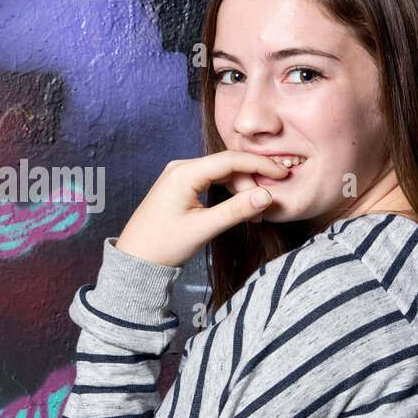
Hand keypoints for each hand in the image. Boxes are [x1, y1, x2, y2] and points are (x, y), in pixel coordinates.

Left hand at [113, 151, 289, 266]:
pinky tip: (238, 209)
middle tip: (263, 211)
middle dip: (249, 185)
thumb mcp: (203, 229)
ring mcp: (179, 175)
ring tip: (252, 216)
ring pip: (221, 173)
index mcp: (184, 173)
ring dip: (240, 190)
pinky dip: (228, 193)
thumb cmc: (163, 245)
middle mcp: (181, 167)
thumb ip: (236, 211)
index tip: (282, 175)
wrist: (135, 258)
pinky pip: (211, 180)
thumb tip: (266, 196)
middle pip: (228, 166)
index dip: (259, 165)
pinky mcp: (180, 185)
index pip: (231, 159)